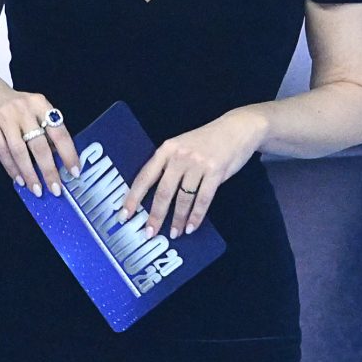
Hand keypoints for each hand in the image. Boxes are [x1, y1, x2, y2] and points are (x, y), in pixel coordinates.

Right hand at [0, 73, 74, 197]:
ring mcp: (6, 116)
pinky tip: (19, 179)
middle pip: (40, 145)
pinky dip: (12, 168)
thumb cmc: (14, 107)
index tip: (74, 172)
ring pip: (20, 151)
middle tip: (56, 189)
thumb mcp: (33, 111)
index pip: (59, 132)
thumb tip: (59, 160)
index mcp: (41, 104)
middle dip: (49, 170)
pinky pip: (2, 151)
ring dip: (30, 173)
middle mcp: (25, 109)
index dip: (68, 154)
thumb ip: (45, 131)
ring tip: (36, 189)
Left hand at [123, 107, 266, 236]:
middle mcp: (179, 156)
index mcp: (166, 149)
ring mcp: (198, 164)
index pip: (145, 176)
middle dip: (155, 215)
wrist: (237, 128)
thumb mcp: (181, 145)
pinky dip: (196, 216)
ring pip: (184, 198)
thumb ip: (167, 164)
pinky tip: (191, 226)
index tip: (124, 215)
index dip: (133, 198)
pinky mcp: (216, 172)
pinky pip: (203, 199)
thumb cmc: (206, 140)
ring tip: (174, 233)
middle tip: (149, 232)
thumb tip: (153, 194)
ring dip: (178, 219)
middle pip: (163, 191)